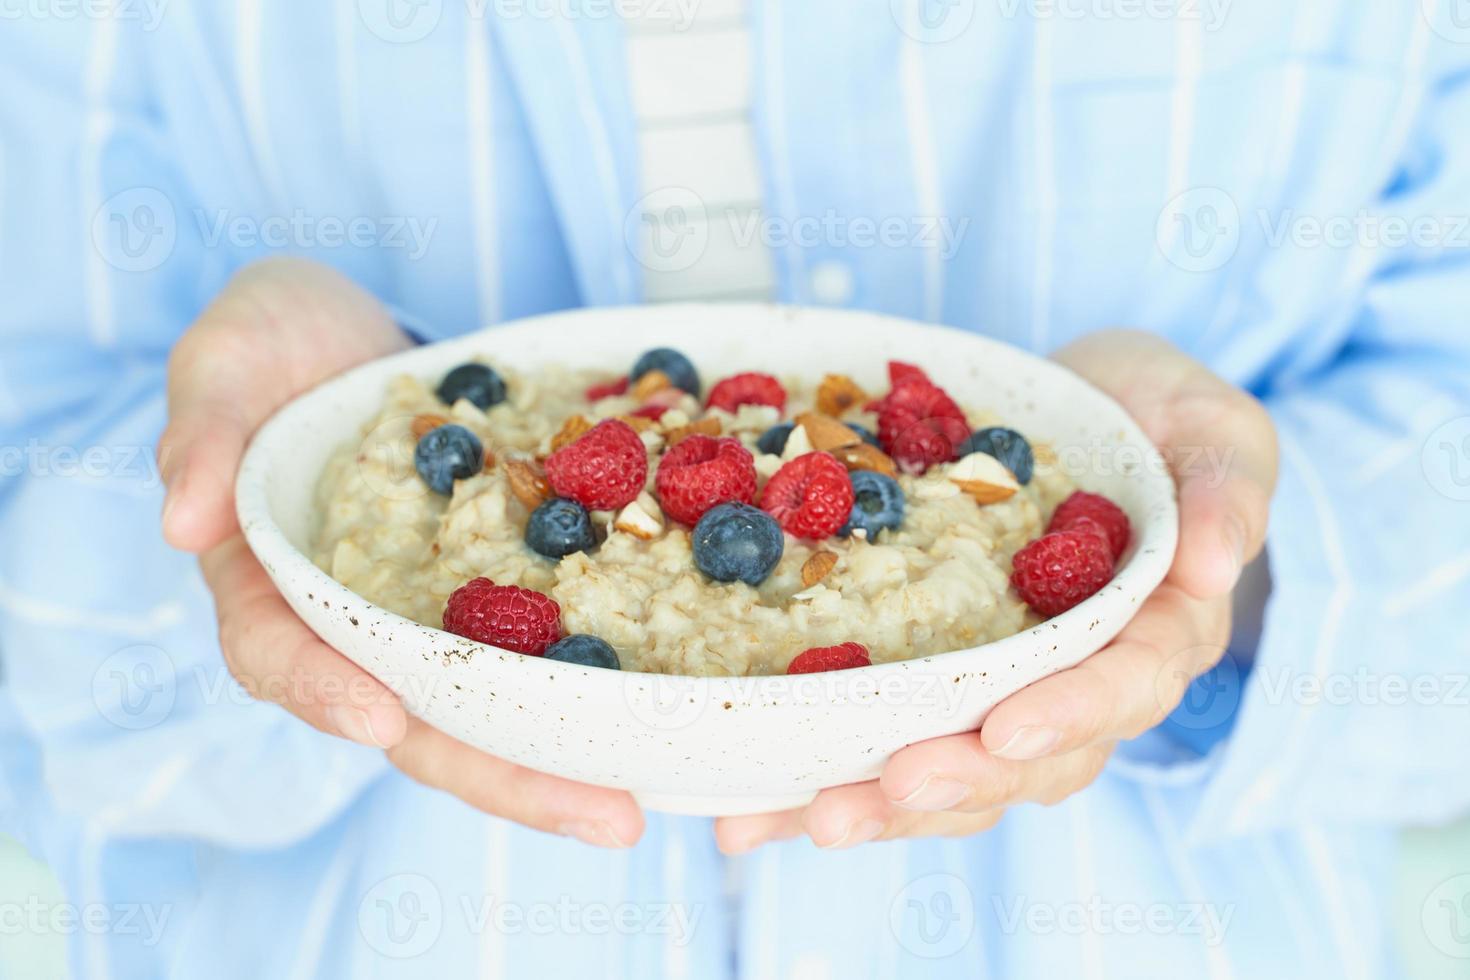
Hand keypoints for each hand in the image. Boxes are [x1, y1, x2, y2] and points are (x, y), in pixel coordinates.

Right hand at [160, 258, 643, 847]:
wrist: (361, 331)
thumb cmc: (273, 340)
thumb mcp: (224, 360)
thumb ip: (201, 432)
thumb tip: (181, 521)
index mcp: (267, 584)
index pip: (279, 655)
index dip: (322, 693)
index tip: (380, 719)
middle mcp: (352, 624)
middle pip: (414, 721)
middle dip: (499, 775)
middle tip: (602, 819)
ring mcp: (427, 616)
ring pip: (487, 708)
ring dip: (559, 762)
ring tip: (640, 804)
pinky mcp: (494, 591)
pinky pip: (540, 648)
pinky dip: (591, 684)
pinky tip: (656, 716)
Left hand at [715, 330, 1277, 852]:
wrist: (1085, 409)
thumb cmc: (1158, 416)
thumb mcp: (1214, 427)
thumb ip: (1229, 487)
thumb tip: (1215, 565)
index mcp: (1156, 633)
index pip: (1124, 690)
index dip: (1067, 714)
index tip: (1002, 729)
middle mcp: (1083, 683)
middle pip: (1031, 760)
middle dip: (956, 782)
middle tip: (878, 791)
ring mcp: (1010, 690)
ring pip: (959, 774)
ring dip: (882, 807)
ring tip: (803, 818)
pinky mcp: (942, 681)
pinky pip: (891, 740)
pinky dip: (823, 778)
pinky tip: (753, 810)